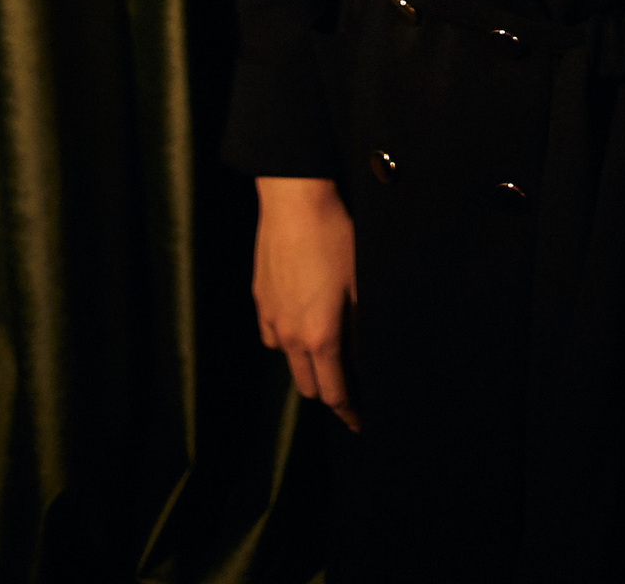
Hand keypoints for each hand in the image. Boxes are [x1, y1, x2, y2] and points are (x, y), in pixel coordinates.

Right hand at [253, 175, 359, 429]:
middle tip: (347, 385)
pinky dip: (285, 338)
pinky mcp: (260, 297)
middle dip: (327, 392)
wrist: (295, 201)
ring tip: (324, 350)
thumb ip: (360, 329)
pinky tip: (299, 320)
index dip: (348, 412)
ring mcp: (270, 317)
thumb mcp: (360, 285)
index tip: (358, 422)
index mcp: (320, 337)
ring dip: (305, 364)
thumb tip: (364, 356)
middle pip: (307, 385)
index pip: (333, 393)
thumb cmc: (335, 239)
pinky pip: (271, 333)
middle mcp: (290, 336)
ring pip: (286, 359)